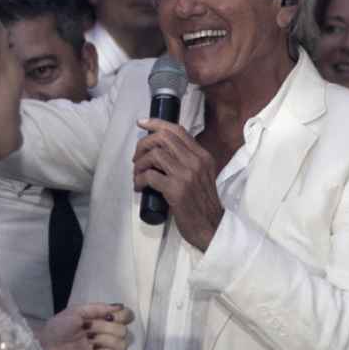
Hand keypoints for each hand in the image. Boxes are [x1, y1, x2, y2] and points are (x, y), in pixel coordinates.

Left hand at [38, 303, 133, 349]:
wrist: (47, 345)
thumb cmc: (59, 327)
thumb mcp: (77, 310)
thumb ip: (99, 308)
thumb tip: (121, 306)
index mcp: (101, 320)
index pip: (126, 317)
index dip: (124, 316)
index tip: (110, 316)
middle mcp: (106, 335)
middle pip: (124, 331)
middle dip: (107, 327)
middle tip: (89, 329)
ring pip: (122, 344)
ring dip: (106, 340)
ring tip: (90, 341)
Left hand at [133, 119, 223, 249]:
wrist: (211, 227)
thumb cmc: (203, 203)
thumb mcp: (202, 175)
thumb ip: (188, 161)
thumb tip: (163, 151)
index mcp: (202, 155)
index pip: (178, 130)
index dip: (157, 123)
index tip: (142, 123)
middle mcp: (196, 161)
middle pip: (163, 138)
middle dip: (143, 144)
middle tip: (136, 158)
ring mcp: (186, 175)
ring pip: (154, 155)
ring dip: (139, 164)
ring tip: (137, 175)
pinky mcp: (176, 190)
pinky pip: (150, 176)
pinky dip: (139, 180)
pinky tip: (139, 187)